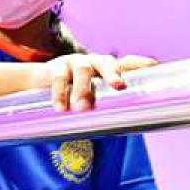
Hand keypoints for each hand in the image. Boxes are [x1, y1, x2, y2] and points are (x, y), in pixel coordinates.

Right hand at [38, 53, 158, 111]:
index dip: (140, 63)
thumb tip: (127, 126)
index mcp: (106, 69)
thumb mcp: (89, 94)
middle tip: (118, 87)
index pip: (127, 63)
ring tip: (81, 107)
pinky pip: (59, 78)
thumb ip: (105, 106)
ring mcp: (74, 62)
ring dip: (83, 88)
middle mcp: (93, 62)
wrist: (35, 83)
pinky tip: (60, 107)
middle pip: (107, 62)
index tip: (154, 66)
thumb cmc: (70, 92)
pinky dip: (60, 93)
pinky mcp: (56, 68)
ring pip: (83, 71)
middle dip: (113, 73)